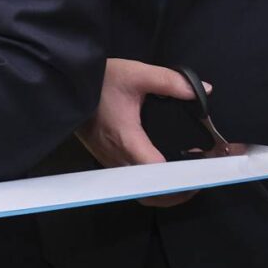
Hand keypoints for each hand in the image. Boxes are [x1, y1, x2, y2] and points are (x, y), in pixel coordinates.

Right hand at [78, 58, 213, 207]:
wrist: (64, 83)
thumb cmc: (98, 80)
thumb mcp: (136, 73)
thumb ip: (171, 82)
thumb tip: (204, 90)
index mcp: (128, 140)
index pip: (157, 175)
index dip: (180, 182)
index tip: (200, 177)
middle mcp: (117, 157)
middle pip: (149, 192)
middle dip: (176, 194)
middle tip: (197, 181)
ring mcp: (108, 160)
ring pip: (138, 189)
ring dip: (162, 189)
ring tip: (183, 174)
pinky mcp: (104, 157)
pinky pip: (129, 180)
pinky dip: (148, 181)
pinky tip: (161, 163)